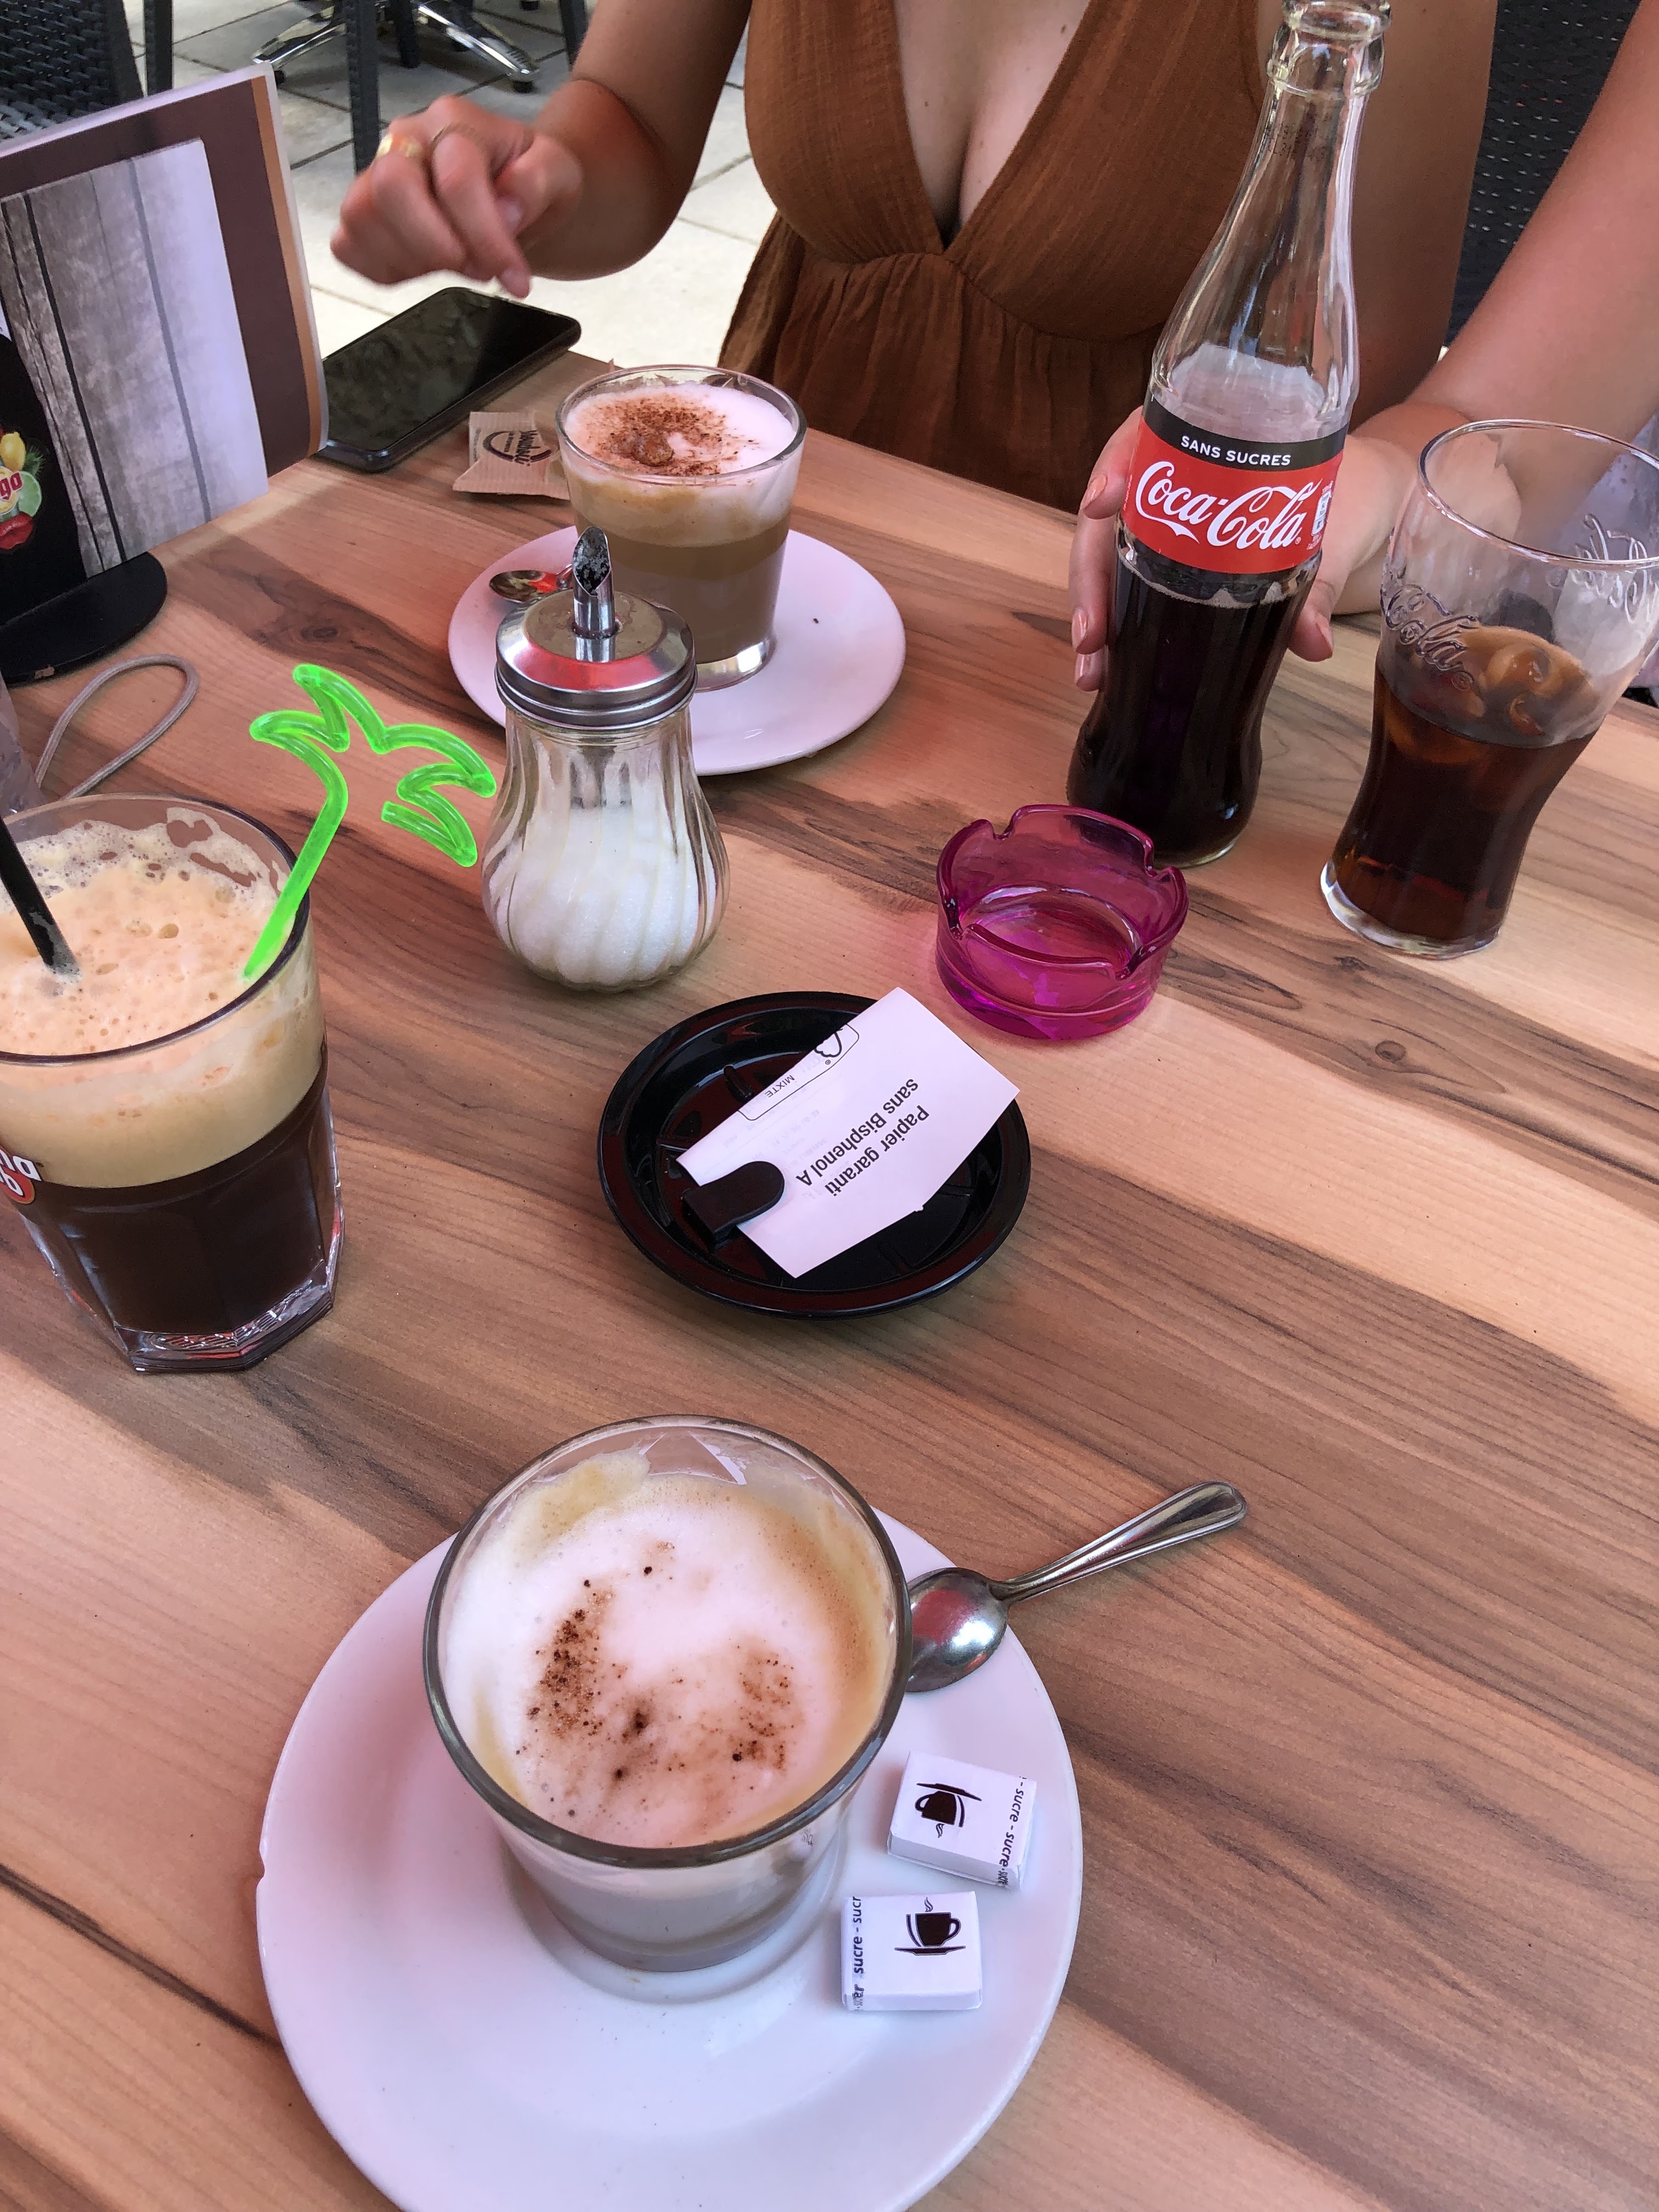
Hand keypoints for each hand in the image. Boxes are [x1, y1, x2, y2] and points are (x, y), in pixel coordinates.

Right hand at [331, 97, 581, 298]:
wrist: (510, 192)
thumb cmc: (527, 180)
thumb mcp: (556, 173)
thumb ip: (537, 182)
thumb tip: (506, 207)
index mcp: (454, 122)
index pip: (456, 180)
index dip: (486, 239)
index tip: (515, 278)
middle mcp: (407, 139)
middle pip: (390, 187)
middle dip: (436, 245)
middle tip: (476, 269)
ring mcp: (376, 172)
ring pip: (362, 215)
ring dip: (412, 259)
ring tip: (453, 264)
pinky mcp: (363, 210)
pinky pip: (348, 244)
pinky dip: (382, 268)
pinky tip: (421, 268)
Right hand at [1068, 416, 1420, 682]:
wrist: (1371, 508)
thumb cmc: (1354, 492)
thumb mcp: (1339, 531)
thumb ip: (1321, 586)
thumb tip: (1312, 642)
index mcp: (1209, 436)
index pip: (1143, 437)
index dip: (1113, 467)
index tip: (1101, 504)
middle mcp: (1175, 476)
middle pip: (1110, 514)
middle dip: (1091, 576)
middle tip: (1090, 637)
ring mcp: (1169, 521)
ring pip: (1111, 557)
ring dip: (1095, 612)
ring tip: (1092, 671)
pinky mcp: (1174, 559)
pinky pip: (1133, 585)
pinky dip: (1118, 625)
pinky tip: (1109, 666)